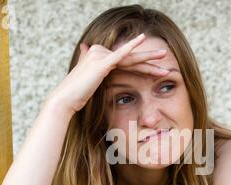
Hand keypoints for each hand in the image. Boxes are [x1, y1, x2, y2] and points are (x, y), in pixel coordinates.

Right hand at [46, 33, 169, 115]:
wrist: (65, 101)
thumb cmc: (76, 95)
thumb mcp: (86, 80)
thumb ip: (88, 65)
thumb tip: (84, 50)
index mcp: (99, 57)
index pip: (126, 61)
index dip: (142, 66)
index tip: (156, 71)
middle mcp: (100, 53)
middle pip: (130, 58)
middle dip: (149, 59)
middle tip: (165, 56)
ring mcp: (101, 56)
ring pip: (130, 58)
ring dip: (149, 58)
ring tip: (164, 56)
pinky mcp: (102, 63)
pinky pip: (120, 54)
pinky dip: (131, 46)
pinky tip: (143, 39)